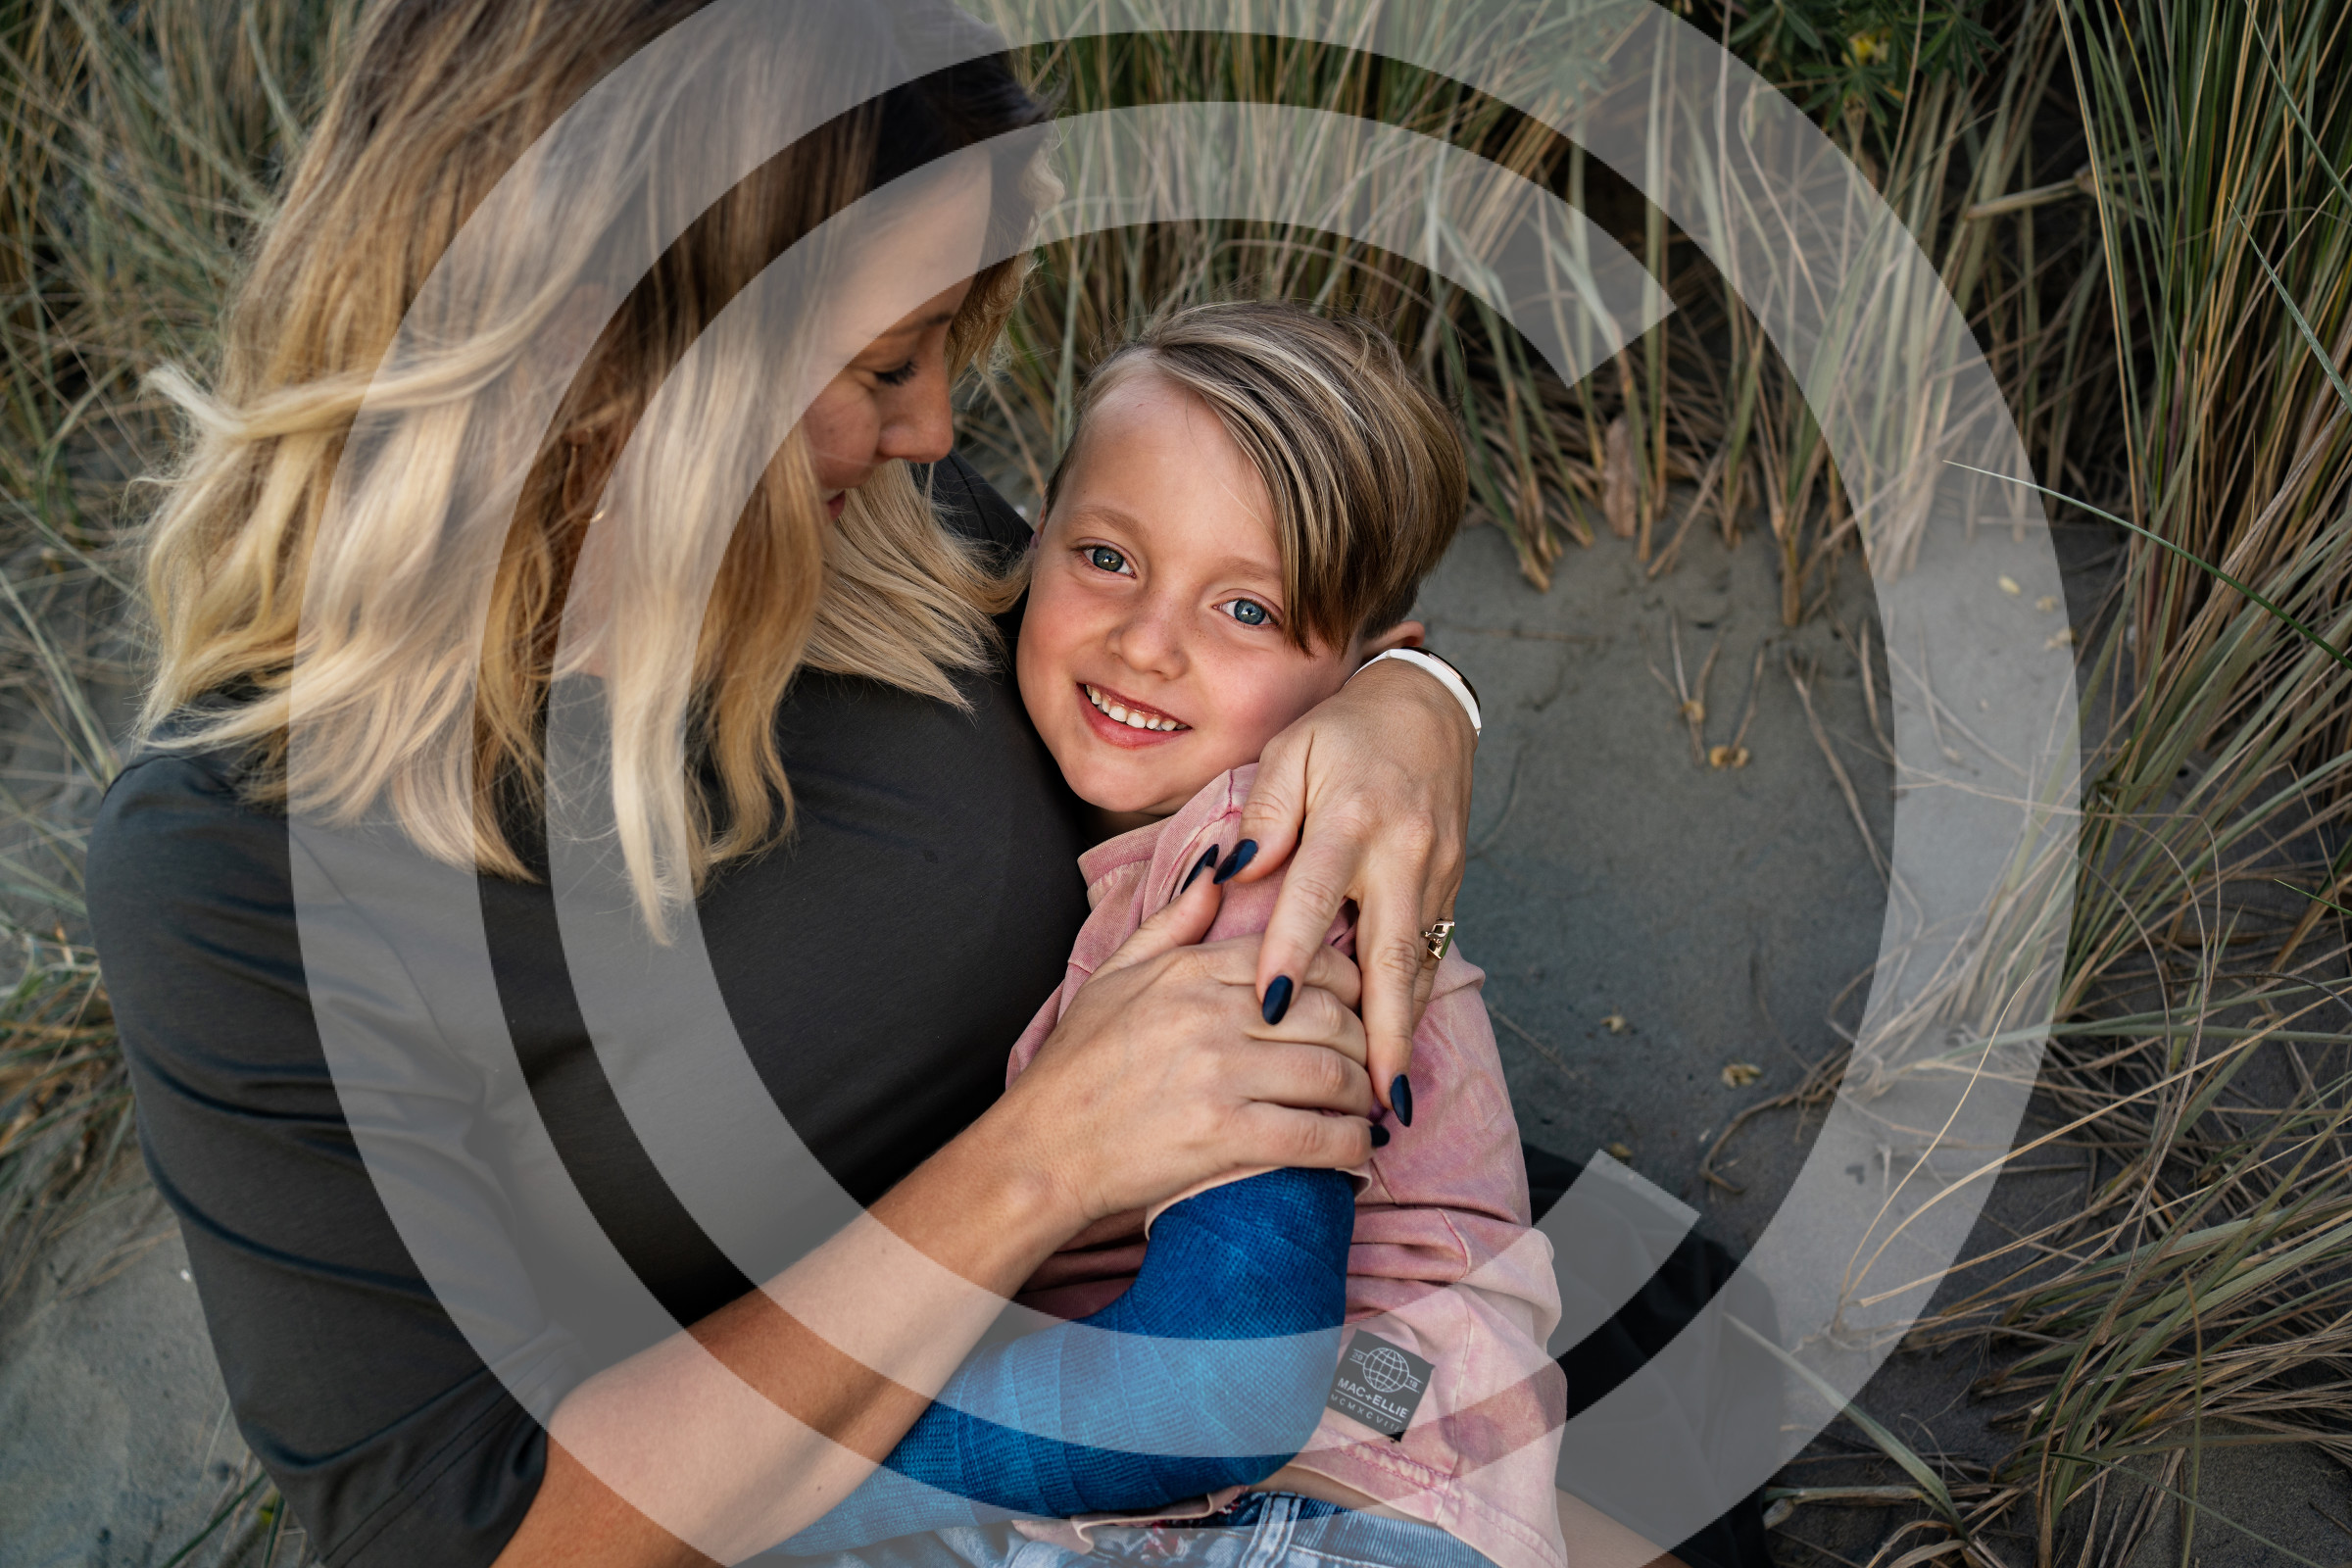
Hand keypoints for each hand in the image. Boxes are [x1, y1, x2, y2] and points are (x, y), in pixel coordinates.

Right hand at [996, 868, 1375, 1229]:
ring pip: (1331, 1072)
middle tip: (1366, 1060)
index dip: (1343, 980)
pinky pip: (1314, 1136)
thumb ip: (1171, 922)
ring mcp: (1219, 1074)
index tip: (1353, 1004)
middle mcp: (1209, 1014)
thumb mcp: (1114, 975)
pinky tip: (1356, 1150)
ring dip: (1359, 1095)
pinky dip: (1349, 1145)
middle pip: (1328, 1013)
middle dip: (1360, 1040)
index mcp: (1189, 970)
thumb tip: (1217, 870)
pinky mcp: (1223, 1135)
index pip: (1298, 955)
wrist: (1041, 1149)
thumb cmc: (1075, 1066)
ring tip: (1362, 1106)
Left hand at [1231, 656, 1473, 1115]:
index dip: (1290, 955)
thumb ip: (1267, 813)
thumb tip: (1238, 871)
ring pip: (1419, 967)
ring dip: (1406, 1034)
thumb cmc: (1345, 732)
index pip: (1315, 898)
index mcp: (1354, 820)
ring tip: (1391, 1101)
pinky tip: (1399, 1049)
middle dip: (1385, 1036)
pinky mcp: (1452, 887)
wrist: (1427, 710)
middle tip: (1376, 1101)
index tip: (1269, 1011)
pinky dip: (1414, 1003)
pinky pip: (1431, 953)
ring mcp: (1437, 876)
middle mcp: (1403, 855)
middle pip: (1392, 957)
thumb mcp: (1293, 751)